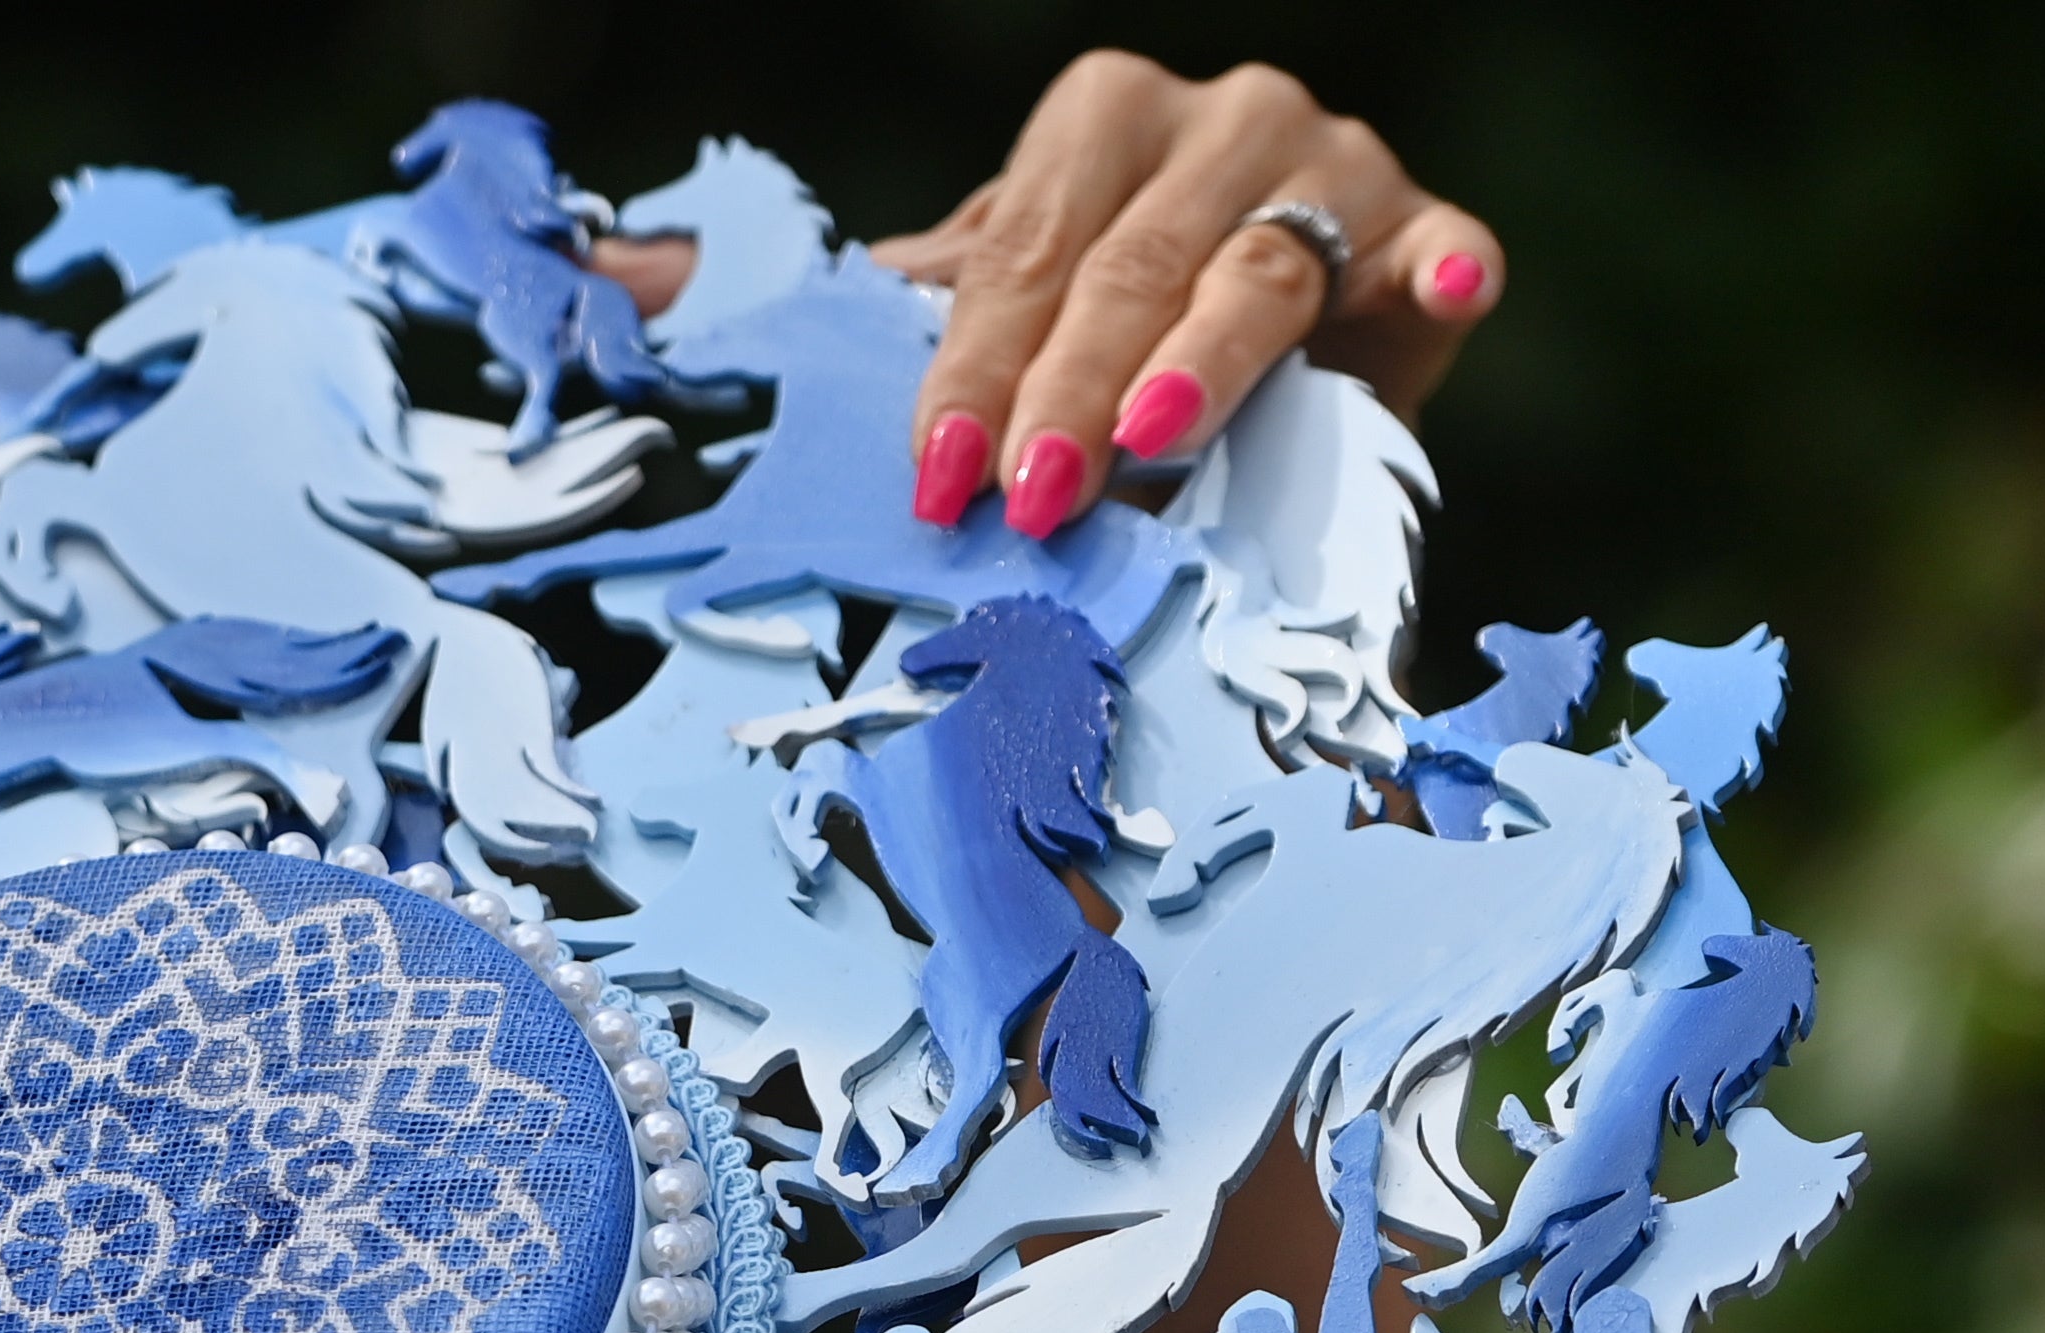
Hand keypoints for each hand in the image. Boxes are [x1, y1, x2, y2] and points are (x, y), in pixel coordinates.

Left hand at [594, 53, 1498, 541]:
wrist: (1242, 386)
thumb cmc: (1076, 358)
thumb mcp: (950, 331)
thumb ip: (799, 311)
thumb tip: (600, 286)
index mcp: (1093, 130)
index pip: (1016, 252)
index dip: (966, 372)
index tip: (932, 479)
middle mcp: (1219, 125)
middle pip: (1132, 260)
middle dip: (1071, 387)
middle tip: (1034, 494)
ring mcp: (1337, 176)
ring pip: (1265, 264)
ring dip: (1209, 356)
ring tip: (1155, 445)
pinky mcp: (1433, 243)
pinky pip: (1444, 252)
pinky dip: (1442, 268)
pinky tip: (1443, 293)